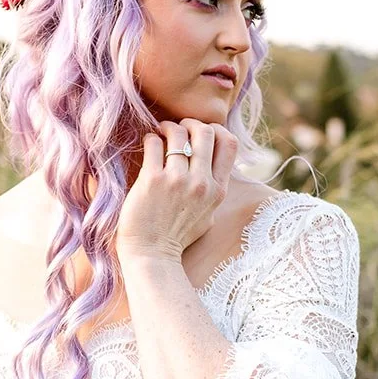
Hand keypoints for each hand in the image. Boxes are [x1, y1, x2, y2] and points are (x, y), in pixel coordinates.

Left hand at [117, 118, 237, 265]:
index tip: (201, 132)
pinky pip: (154, 144)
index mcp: (217, 190)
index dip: (216, 129)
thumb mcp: (208, 214)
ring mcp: (177, 181)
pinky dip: (151, 139)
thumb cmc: (177, 237)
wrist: (152, 255)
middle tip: (178, 127)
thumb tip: (213, 164)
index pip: (229, 143)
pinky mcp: (152, 180)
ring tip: (160, 132)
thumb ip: (213, 189)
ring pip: (178, 134)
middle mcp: (201, 183)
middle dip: (191, 123)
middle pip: (205, 132)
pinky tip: (149, 144)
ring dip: (168, 127)